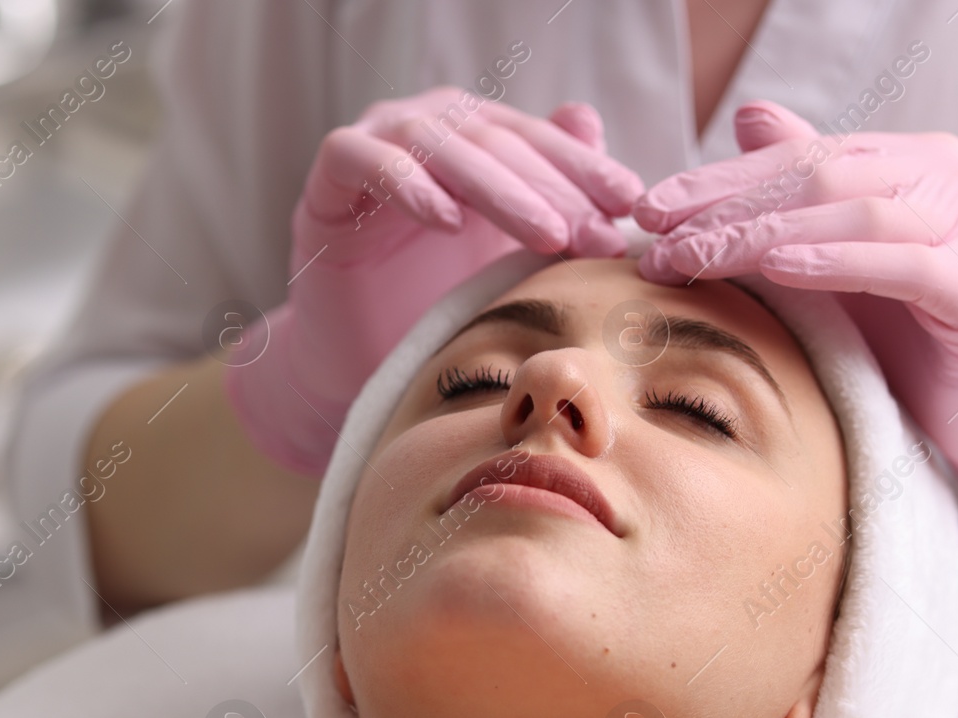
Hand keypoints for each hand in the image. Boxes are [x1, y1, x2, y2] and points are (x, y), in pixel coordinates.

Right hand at [225, 87, 644, 475]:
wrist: (357, 358)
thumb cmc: (435, 302)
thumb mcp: (506, 255)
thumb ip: (548, 193)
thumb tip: (588, 119)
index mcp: (472, 134)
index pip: (536, 140)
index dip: (584, 169)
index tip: (631, 205)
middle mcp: (424, 127)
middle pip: (494, 141)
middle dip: (550, 189)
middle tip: (595, 235)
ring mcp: (371, 145)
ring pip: (438, 144)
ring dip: (496, 188)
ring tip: (543, 235)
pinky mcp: (325, 183)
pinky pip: (363, 162)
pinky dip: (406, 184)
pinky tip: (448, 220)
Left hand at [630, 100, 957, 577]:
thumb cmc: (913, 343)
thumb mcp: (843, 266)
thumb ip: (803, 197)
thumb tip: (747, 118)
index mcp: (919, 164)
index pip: (804, 157)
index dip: (722, 177)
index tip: (650, 208)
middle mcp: (957, 183)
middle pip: (823, 176)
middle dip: (730, 204)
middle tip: (657, 235)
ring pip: (857, 211)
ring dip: (763, 233)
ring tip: (694, 258)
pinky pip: (906, 265)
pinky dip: (837, 260)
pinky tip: (778, 269)